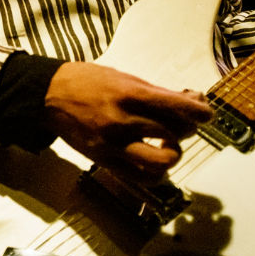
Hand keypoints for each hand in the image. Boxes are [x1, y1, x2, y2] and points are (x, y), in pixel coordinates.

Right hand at [43, 61, 212, 180]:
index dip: (201, 113)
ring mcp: (113, 144)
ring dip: (172, 154)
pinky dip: (155, 173)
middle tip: (180, 123)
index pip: (179, 109)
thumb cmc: (87, 82)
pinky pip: (141, 177)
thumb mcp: (124, 78)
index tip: (206, 113)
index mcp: (129, 95)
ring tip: (166, 145)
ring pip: (162, 162)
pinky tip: (152, 160)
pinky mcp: (104, 160)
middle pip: (175, 133)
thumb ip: (158, 93)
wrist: (48, 96)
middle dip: (185, 128)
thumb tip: (193, 101)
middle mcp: (123, 121)